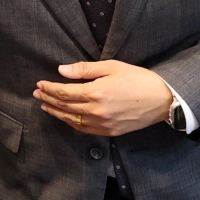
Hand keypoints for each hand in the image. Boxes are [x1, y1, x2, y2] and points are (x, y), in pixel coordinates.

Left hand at [34, 60, 174, 135]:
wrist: (162, 100)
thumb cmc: (138, 79)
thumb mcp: (112, 67)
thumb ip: (84, 70)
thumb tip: (61, 70)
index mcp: (96, 93)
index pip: (64, 92)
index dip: (49, 88)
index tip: (40, 84)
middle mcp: (96, 111)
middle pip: (64, 106)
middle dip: (48, 99)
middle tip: (37, 93)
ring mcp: (102, 124)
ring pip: (71, 120)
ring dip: (56, 113)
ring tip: (45, 106)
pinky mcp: (109, 132)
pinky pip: (83, 129)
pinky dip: (71, 123)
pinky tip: (64, 117)